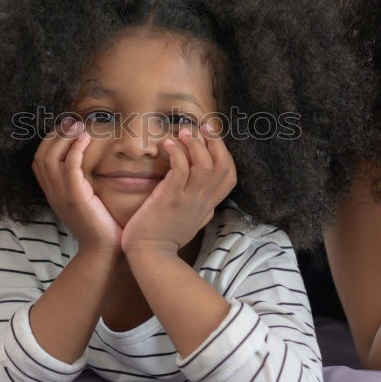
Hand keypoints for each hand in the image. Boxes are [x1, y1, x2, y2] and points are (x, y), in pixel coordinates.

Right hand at [32, 118, 122, 254]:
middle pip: (41, 155)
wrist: (104, 251)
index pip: (38, 161)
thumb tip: (89, 162)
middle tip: (72, 121)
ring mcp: (61, 195)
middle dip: (55, 135)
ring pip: (51, 158)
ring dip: (64, 138)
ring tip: (78, 126)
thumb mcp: (86, 200)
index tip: (66, 128)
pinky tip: (86, 140)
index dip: (48, 141)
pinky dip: (75, 149)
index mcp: (53, 193)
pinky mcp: (75, 197)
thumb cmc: (100, 225)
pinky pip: (69, 167)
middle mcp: (52, 193)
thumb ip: (82, 183)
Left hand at [121, 124, 236, 254]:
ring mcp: (187, 200)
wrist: (150, 254)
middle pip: (222, 166)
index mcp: (208, 204)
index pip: (230, 176)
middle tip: (202, 126)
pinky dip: (177, 154)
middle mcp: (202, 201)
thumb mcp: (193, 222)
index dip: (225, 153)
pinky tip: (168, 145)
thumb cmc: (166, 237)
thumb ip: (202, 208)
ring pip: (205, 166)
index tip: (212, 137)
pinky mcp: (169, 199)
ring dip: (195, 145)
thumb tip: (210, 200)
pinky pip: (180, 170)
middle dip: (215, 142)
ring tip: (183, 133)